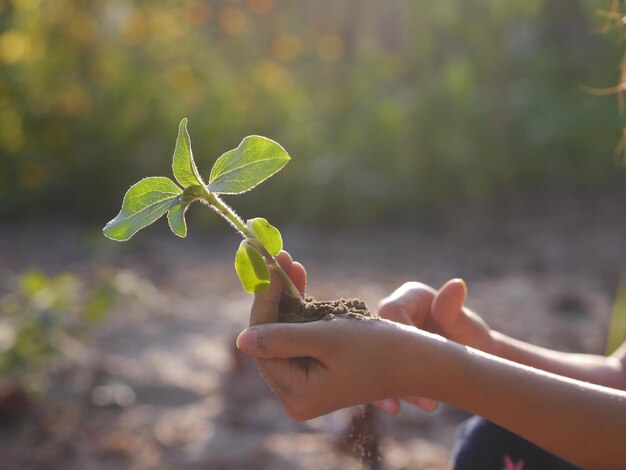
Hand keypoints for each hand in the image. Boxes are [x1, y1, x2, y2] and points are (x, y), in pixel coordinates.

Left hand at [240, 251, 421, 419]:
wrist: (418, 360)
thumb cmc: (378, 348)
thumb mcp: (328, 339)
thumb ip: (282, 339)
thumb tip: (240, 341)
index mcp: (296, 394)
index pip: (264, 343)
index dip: (264, 302)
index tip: (269, 264)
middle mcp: (295, 395)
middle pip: (270, 337)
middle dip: (275, 296)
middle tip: (279, 258)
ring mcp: (304, 384)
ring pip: (282, 332)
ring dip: (286, 298)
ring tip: (289, 263)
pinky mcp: (315, 370)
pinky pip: (298, 335)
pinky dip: (300, 310)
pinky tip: (299, 283)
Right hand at [373, 279, 492, 413]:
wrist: (470, 362)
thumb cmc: (471, 339)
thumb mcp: (467, 328)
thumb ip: (454, 310)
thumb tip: (457, 285)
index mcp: (410, 296)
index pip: (391, 311)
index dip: (401, 338)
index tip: (428, 365)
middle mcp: (392, 311)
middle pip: (378, 337)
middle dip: (396, 368)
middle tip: (428, 399)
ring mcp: (384, 335)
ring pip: (373, 358)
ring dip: (391, 384)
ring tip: (425, 404)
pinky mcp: (381, 357)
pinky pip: (373, 372)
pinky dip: (381, 392)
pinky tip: (393, 408)